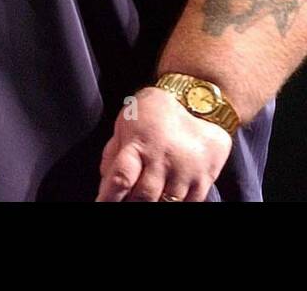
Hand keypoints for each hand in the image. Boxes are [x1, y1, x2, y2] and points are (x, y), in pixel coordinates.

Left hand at [96, 87, 232, 201]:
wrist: (198, 101)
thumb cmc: (155, 113)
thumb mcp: (127, 123)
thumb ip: (113, 154)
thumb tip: (104, 186)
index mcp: (139, 142)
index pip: (121, 178)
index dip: (109, 197)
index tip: (101, 204)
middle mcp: (163, 157)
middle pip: (144, 196)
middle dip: (132, 203)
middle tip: (128, 199)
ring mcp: (186, 169)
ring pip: (167, 203)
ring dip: (155, 203)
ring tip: (151, 193)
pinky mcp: (205, 178)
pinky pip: (189, 203)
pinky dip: (176, 203)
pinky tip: (169, 194)